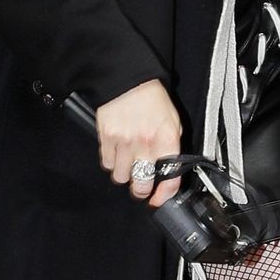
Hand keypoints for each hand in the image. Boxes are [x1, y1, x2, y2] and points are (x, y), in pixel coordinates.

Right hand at [95, 79, 181, 208]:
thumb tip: (169, 169)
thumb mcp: (173, 121)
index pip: (169, 178)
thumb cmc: (152, 99)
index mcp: (167, 139)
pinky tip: (118, 153)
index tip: (158, 199)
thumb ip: (171, 146)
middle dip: (142, 189)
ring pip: (121, 177)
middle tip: (141, 184)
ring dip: (125, 174)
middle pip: (141, 184)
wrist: (128, 80)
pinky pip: (107, 163)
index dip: (164, 195)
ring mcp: (124, 142)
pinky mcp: (106, 137)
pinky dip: (112, 163)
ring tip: (129, 163)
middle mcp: (145, 144)